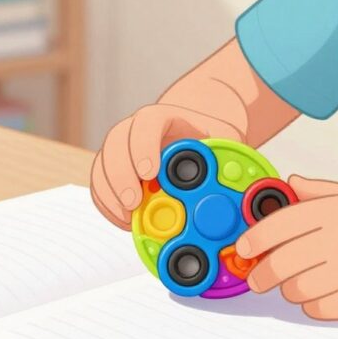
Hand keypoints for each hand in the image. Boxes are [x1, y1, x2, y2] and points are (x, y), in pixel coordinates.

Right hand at [91, 104, 242, 229]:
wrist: (198, 133)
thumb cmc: (212, 137)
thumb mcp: (226, 140)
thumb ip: (227, 155)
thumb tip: (237, 181)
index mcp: (165, 117)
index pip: (147, 123)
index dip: (144, 146)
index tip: (150, 172)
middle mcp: (137, 129)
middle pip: (116, 144)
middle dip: (120, 176)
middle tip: (133, 203)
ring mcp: (122, 149)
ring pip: (102, 165)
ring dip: (110, 194)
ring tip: (128, 218)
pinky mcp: (114, 170)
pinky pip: (100, 186)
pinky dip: (108, 205)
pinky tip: (124, 221)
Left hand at [236, 176, 337, 319]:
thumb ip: (320, 191)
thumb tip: (290, 182)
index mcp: (333, 212)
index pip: (278, 225)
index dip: (253, 240)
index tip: (243, 249)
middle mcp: (337, 240)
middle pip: (280, 264)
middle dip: (261, 275)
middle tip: (258, 279)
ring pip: (294, 289)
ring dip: (289, 290)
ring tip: (298, 284)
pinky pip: (316, 309)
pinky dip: (312, 305)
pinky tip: (321, 295)